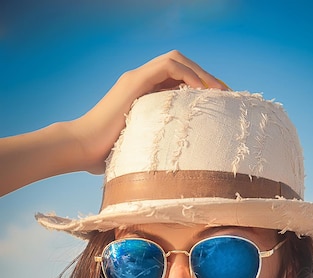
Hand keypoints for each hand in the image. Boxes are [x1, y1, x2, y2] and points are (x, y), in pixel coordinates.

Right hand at [69, 50, 227, 173]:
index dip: (200, 90)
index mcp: (143, 97)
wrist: (81, 150)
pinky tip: (201, 91)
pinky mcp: (134, 82)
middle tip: (225, 96)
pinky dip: (188, 74)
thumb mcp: (139, 151)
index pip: (177, 82)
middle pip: (180, 67)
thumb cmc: (105, 158)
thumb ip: (154, 152)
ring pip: (176, 60)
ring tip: (218, 91)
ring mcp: (136, 80)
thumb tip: (173, 177)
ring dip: (201, 73)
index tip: (218, 106)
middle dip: (206, 78)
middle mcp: (140, 83)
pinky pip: (168, 66)